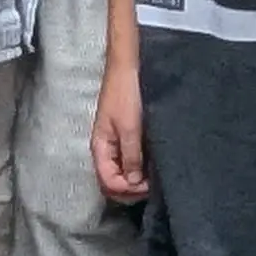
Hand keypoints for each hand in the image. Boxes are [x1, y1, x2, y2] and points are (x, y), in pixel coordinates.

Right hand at [90, 60, 148, 201]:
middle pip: (113, 183)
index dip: (127, 189)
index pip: (108, 182)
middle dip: (131, 189)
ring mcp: (116, 144)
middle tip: (153, 185)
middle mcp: (106, 150)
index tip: (148, 185)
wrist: (129, 66)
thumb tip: (134, 183)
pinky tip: (153, 166)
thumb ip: (130, 155)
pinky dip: (140, 168)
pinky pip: (130, 161)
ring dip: (137, 180)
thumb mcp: (129, 126)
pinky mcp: (126, 137)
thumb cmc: (126, 93)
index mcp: (100, 148)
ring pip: (123, 174)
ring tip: (155, 176)